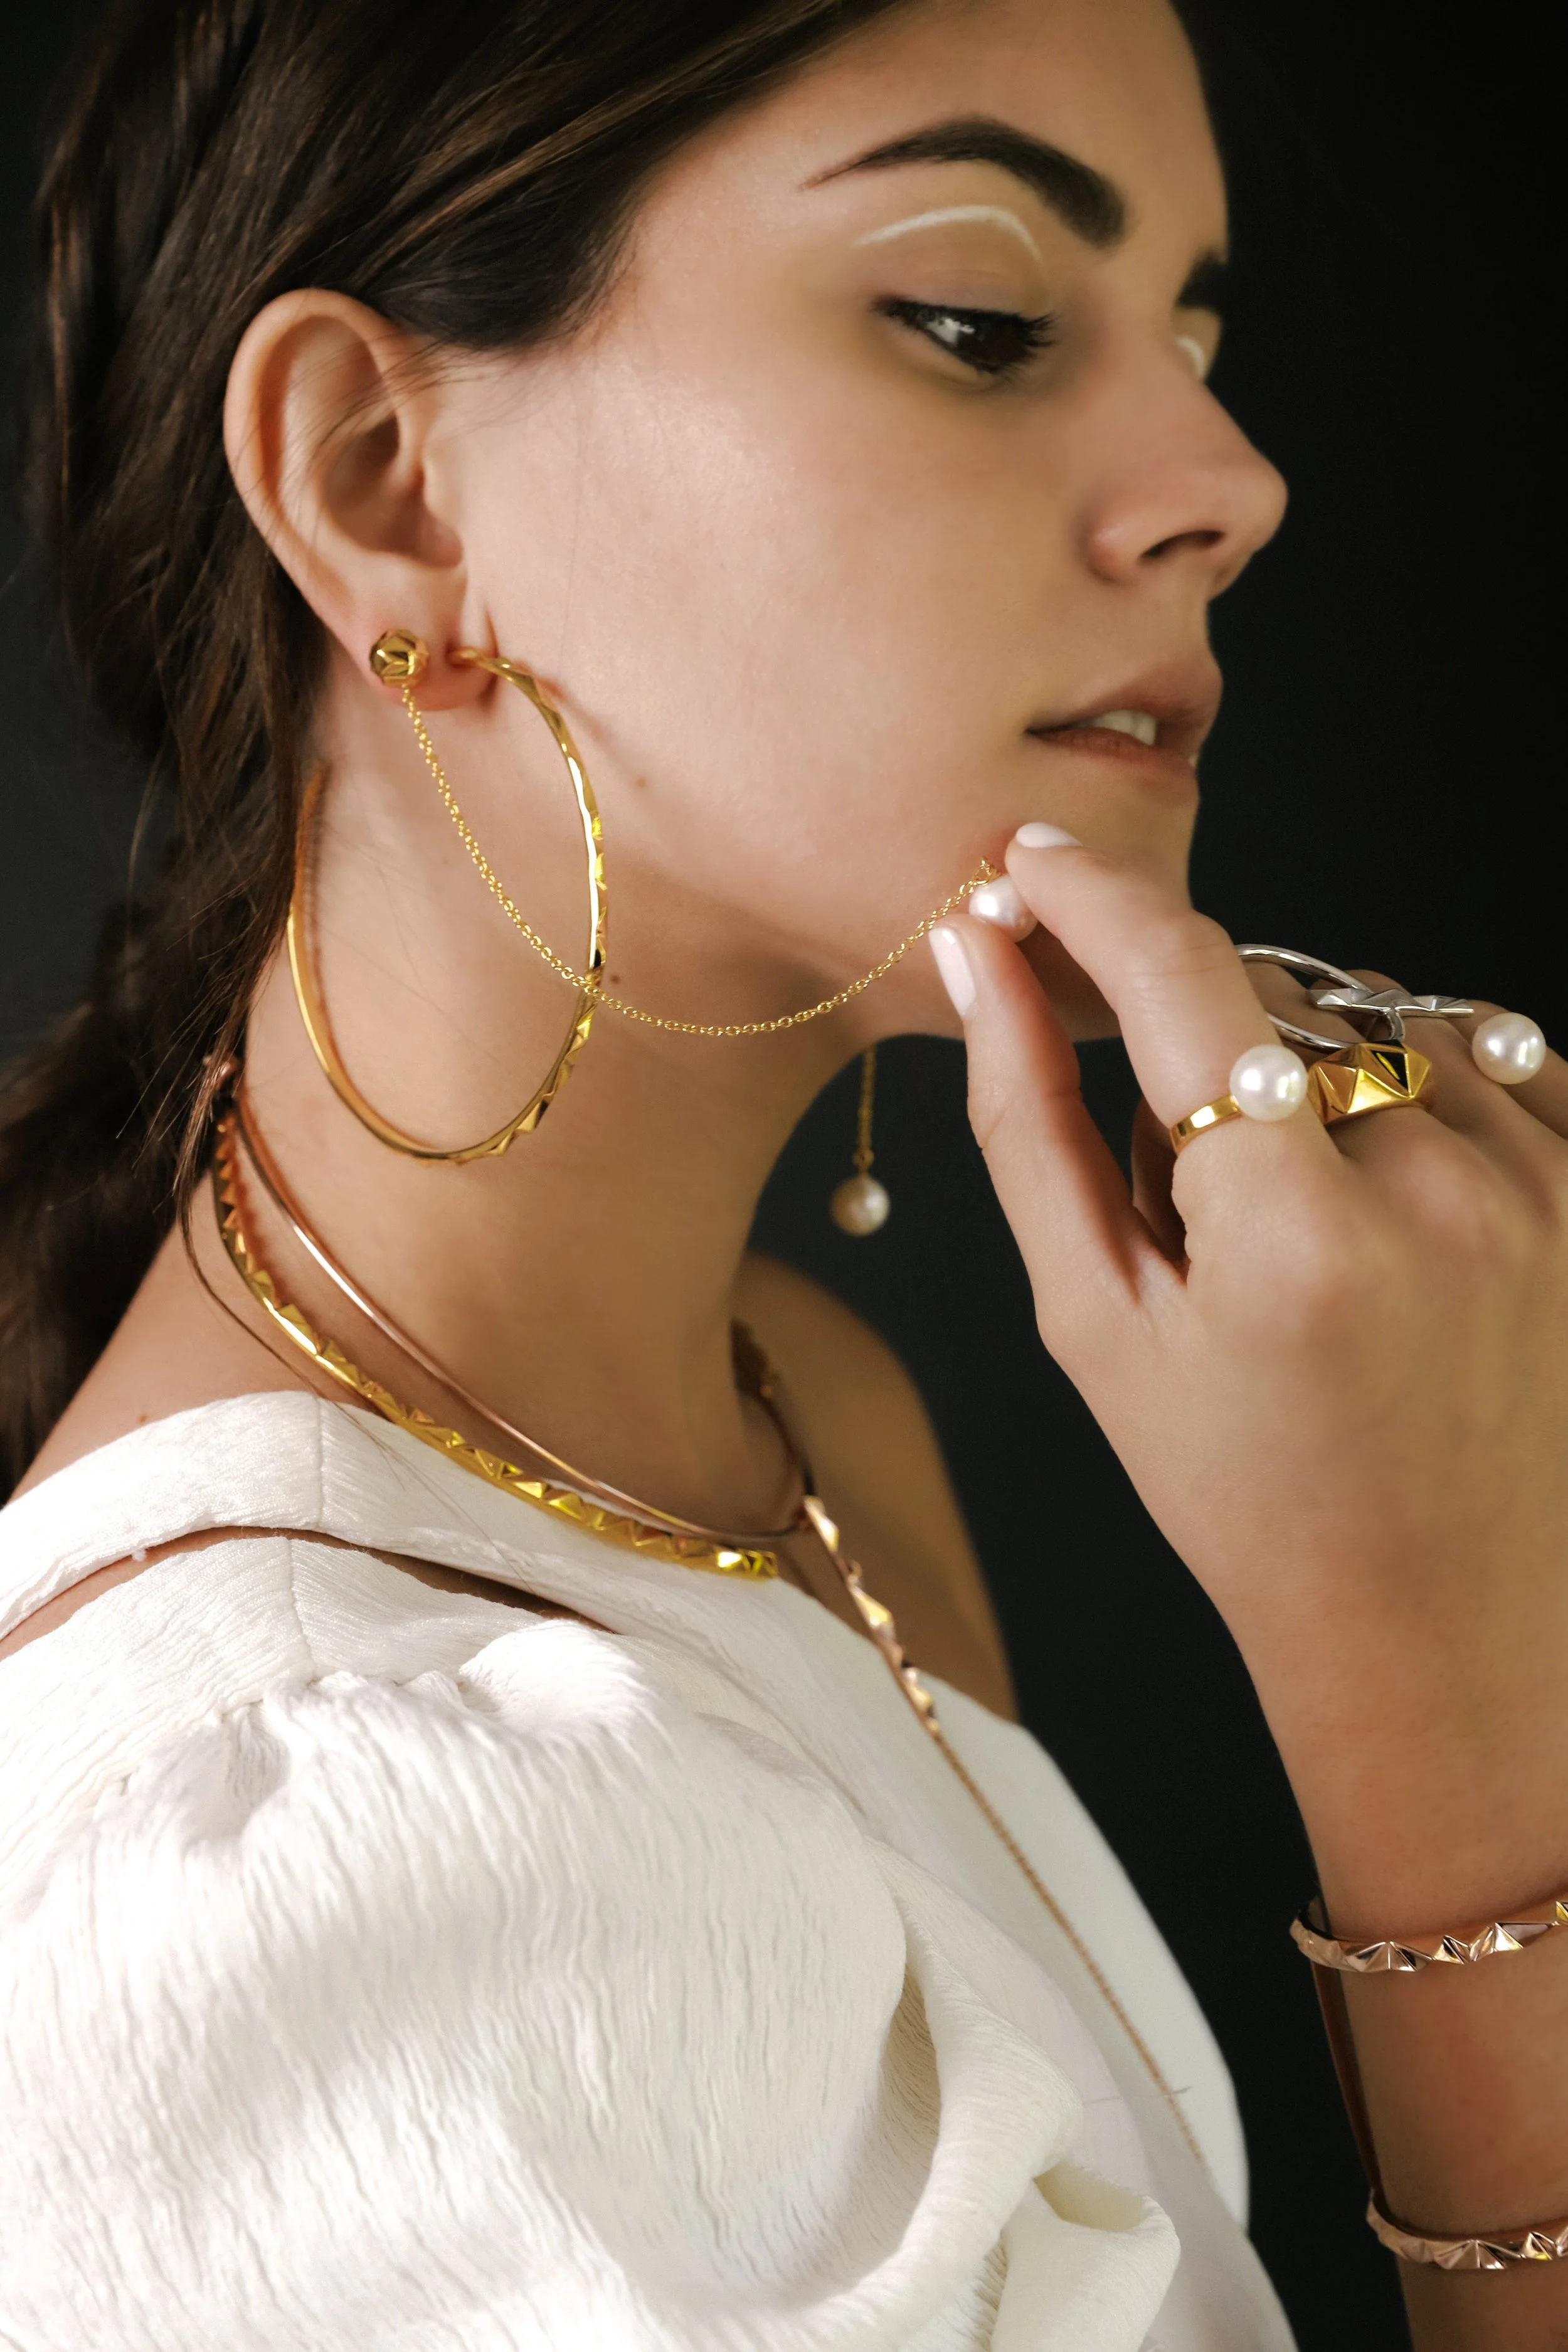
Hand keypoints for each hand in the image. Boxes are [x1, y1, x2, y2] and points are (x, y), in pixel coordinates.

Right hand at [933, 831, 1567, 1934]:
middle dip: (1201, 1048)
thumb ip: (1027, 1123)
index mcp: (1292, 1234)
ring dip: (1312, 1070)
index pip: (1178, 973)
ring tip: (1306, 1224)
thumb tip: (979, 958)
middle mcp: (1439, 1190)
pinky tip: (1387, 1195)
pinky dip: (1413, 1083)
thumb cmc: (1244, 1489)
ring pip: (1377, 1014)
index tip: (1034, 864)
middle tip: (1194, 1194)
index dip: (1090, 895)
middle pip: (1273, 992)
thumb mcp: (1096, 1322)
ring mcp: (1544, 1186)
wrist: (1440, 1617)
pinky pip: (1485, 1049)